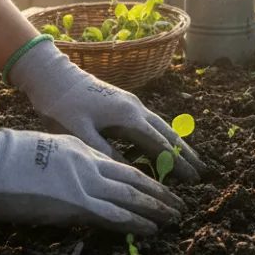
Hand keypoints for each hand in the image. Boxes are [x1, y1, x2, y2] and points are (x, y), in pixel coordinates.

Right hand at [0, 109, 182, 233]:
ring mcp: (83, 183)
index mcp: (77, 149)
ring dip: (156, 208)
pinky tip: (152, 228)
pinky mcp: (75, 204)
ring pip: (132, 196)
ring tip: (176, 217)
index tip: (158, 186)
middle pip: (134, 179)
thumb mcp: (35, 153)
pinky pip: (115, 214)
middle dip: (159, 192)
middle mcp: (87, 164)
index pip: (117, 166)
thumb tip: (63, 182)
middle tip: (179, 203)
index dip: (141, 177)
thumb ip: (56, 166)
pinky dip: (137, 222)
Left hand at [8, 39, 206, 180]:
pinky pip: (151, 122)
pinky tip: (164, 143)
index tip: (192, 180)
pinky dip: (163, 135)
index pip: (159, 145)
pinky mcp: (124, 102)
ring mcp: (132, 103)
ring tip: (190, 159)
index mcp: (128, 117)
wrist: (53, 75)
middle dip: (185, 154)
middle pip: (168, 134)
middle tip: (201, 172)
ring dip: (177, 143)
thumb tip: (129, 172)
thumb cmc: (62, 105)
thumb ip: (105, 152)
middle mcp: (136, 108)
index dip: (176, 164)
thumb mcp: (80, 133)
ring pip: (161, 126)